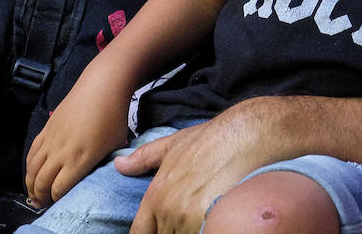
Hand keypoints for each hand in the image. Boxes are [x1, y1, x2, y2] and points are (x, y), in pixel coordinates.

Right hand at [23, 59, 133, 206]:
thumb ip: (103, 164)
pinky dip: (28, 166)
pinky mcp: (46, 128)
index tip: (59, 204)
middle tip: (43, 204)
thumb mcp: (115, 146)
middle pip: (42, 182)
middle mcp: (61, 152)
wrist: (102, 86)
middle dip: (40, 197)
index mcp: (80, 159)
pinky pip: (31, 152)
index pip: (59, 189)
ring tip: (34, 194)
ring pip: (32, 169)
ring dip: (30, 184)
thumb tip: (93, 175)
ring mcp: (51, 139)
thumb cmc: (114, 116)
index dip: (56, 200)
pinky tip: (32, 173)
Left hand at [117, 106, 268, 233]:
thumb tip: (119, 164)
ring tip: (201, 218)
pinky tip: (211, 223)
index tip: (157, 230)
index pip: (139, 232)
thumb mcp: (172, 145)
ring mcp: (186, 219)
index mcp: (155, 195)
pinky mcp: (206, 222)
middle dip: (174, 230)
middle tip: (187, 217)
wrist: (242, 137)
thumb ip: (143, 158)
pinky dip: (205, 231)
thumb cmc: (210, 140)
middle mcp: (167, 210)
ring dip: (190, 231)